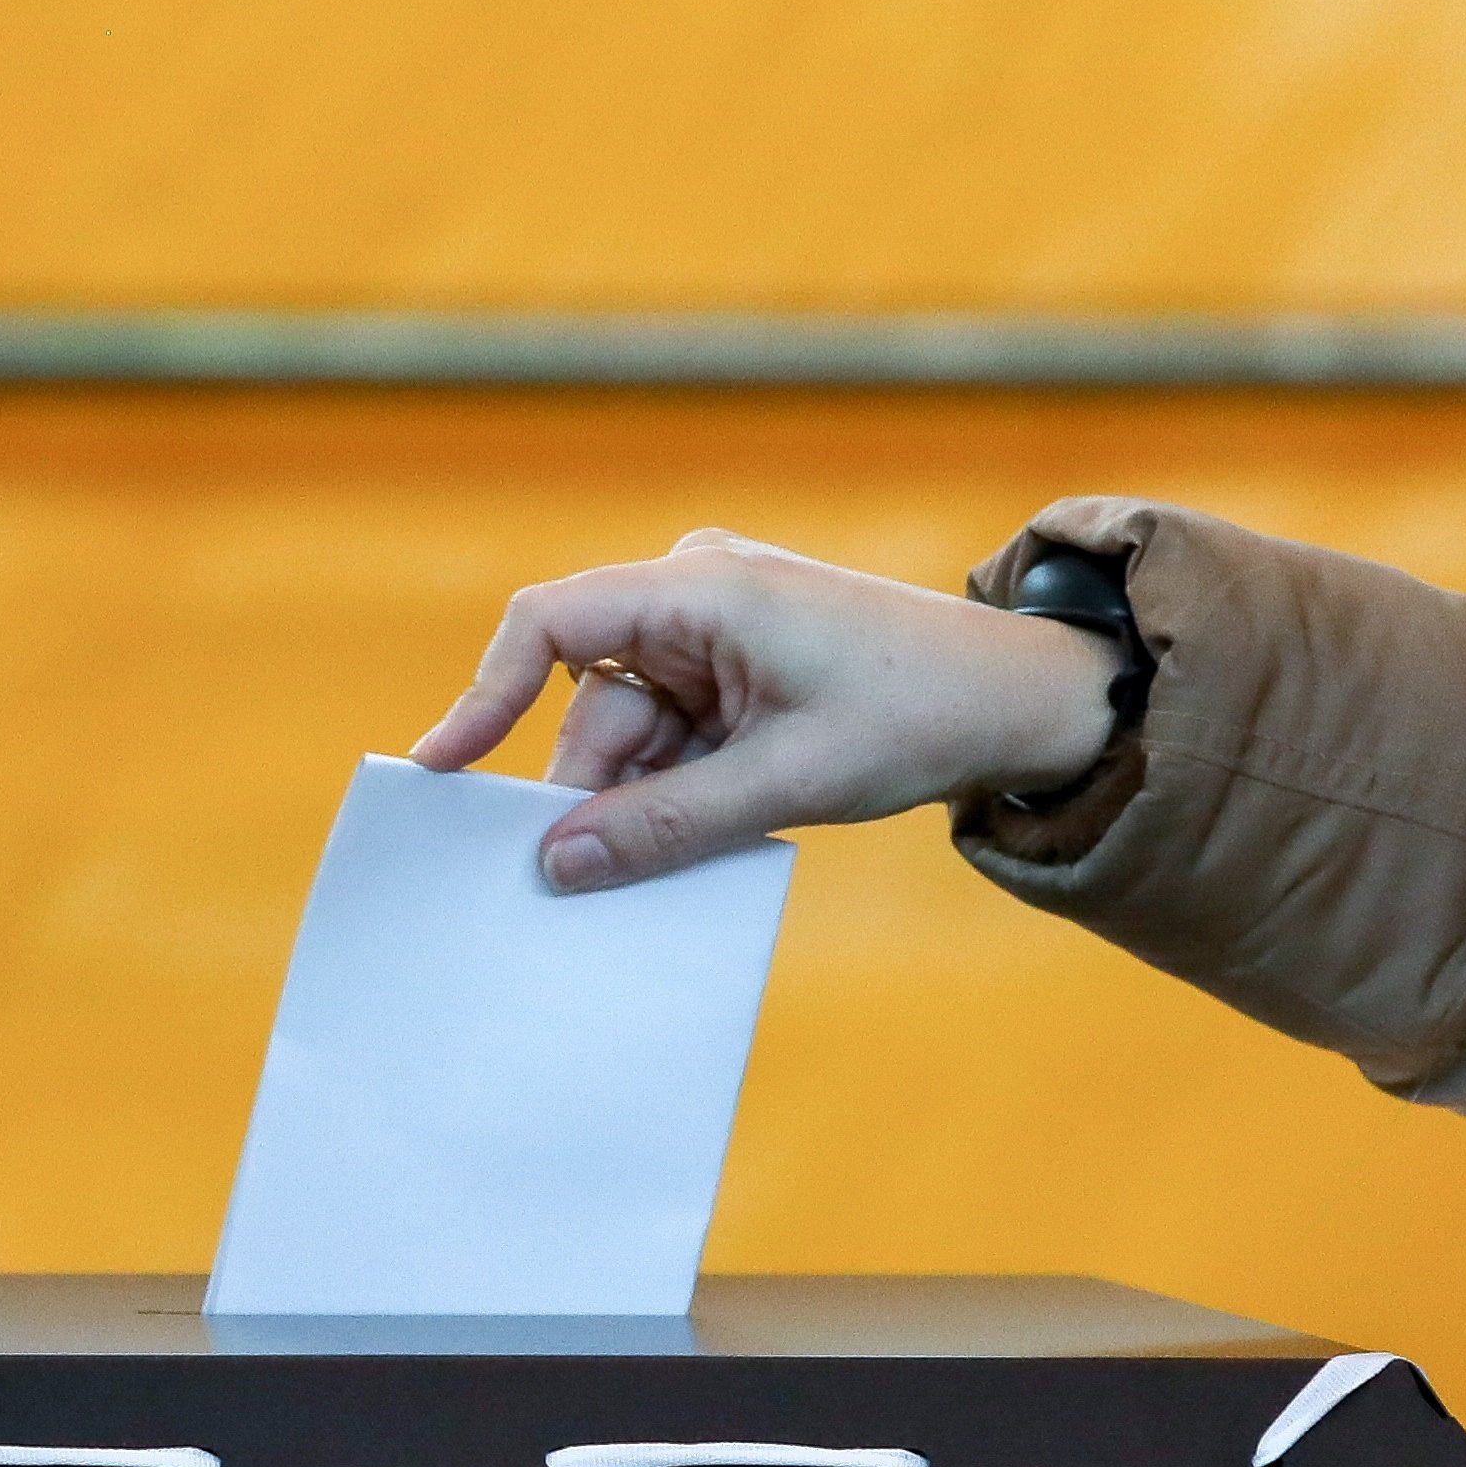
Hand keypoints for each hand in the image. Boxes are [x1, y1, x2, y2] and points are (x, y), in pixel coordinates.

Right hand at [410, 529, 1122, 890]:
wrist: (1023, 702)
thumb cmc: (918, 714)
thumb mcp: (787, 780)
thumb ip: (665, 825)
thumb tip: (558, 867)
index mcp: (701, 588)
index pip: (549, 625)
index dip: (485, 696)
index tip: (443, 772)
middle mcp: (693, 596)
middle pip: (590, 703)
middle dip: (592, 790)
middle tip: (585, 878)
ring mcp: (712, 635)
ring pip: (627, 734)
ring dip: (643, 800)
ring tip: (683, 854)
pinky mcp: (733, 675)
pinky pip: (668, 740)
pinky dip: (675, 792)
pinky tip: (707, 830)